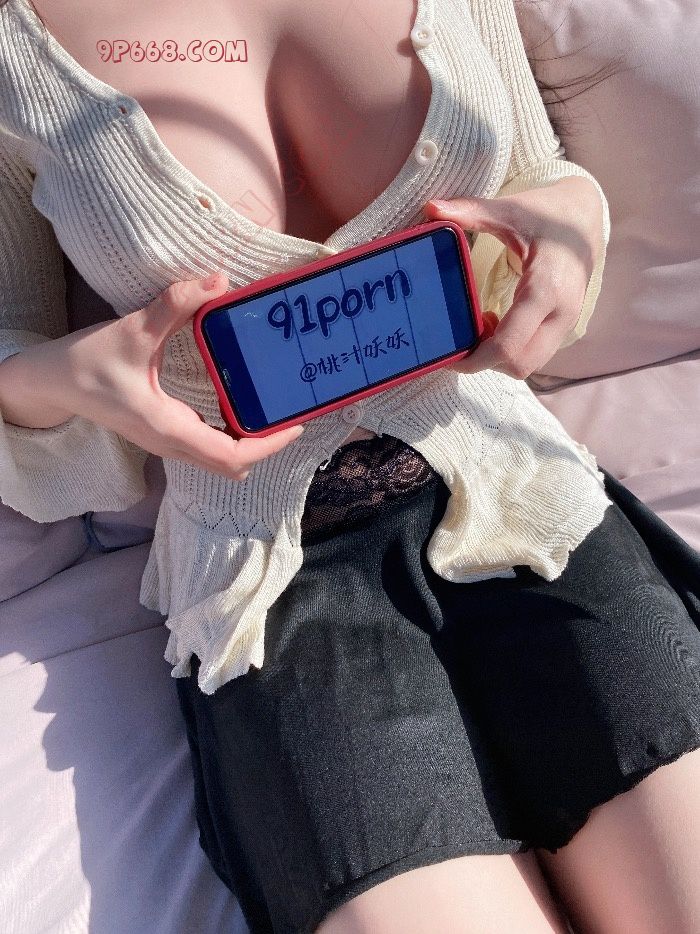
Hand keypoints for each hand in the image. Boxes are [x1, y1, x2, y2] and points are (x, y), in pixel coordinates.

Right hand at [0, 273, 304, 480]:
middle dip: (266, 446)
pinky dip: (232, 435)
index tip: (295, 423)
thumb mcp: (132, 330)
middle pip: (232, 465)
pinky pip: (208, 446)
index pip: (230, 455)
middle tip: (291, 413)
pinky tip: (242, 406)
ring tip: (275, 411)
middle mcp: (172, 443)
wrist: (52, 383)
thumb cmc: (86, 362)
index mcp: (168, 428)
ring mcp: (168, 442)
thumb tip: (218, 280)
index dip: (268, 445)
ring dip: (251, 443)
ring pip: (221, 460)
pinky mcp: (165, 432)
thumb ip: (176, 304)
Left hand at [423, 175, 603, 378]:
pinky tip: (496, 325)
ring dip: (500, 358)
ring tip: (481, 327)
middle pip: (519, 365)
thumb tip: (431, 208)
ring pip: (529, 365)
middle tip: (464, 338)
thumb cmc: (547, 213)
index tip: (450, 354)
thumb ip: (472, 212)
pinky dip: (512, 352)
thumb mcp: (510, 210)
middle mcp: (561, 313)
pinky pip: (535, 355)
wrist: (587, 216)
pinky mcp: (564, 326)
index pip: (509, 345)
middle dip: (487, 362)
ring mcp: (567, 323)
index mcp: (546, 289)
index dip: (476, 359)